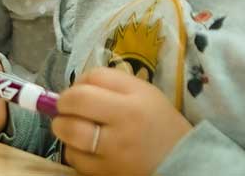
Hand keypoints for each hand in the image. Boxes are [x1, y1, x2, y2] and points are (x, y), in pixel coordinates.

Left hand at [53, 67, 191, 175]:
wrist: (181, 162)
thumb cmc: (157, 123)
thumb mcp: (144, 93)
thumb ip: (111, 82)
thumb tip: (74, 85)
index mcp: (135, 99)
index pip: (94, 77)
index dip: (79, 82)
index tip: (79, 90)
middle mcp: (124, 124)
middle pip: (76, 101)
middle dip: (63, 102)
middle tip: (67, 108)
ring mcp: (114, 151)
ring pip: (70, 131)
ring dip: (64, 127)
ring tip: (72, 127)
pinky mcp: (105, 173)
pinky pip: (74, 158)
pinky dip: (74, 150)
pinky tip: (86, 148)